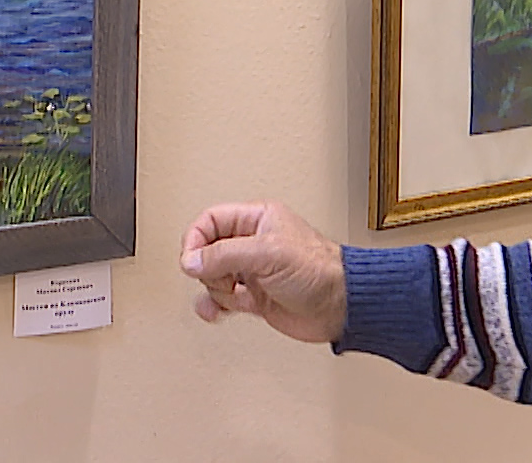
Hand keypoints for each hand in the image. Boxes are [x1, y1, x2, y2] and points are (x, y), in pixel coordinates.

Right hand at [179, 201, 345, 344]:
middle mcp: (253, 243)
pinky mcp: (256, 297)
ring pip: (214, 277)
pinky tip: (215, 311)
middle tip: (220, 278)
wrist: (340, 306)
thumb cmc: (319, 270)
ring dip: (211, 289)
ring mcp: (253, 271)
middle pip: (208, 250)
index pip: (211, 221)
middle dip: (207, 268)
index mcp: (257, 219)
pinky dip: (215, 306)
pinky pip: (223, 299)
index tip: (191, 260)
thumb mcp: (267, 253)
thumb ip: (225, 255)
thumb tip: (192, 260)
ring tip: (224, 296)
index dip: (195, 239)